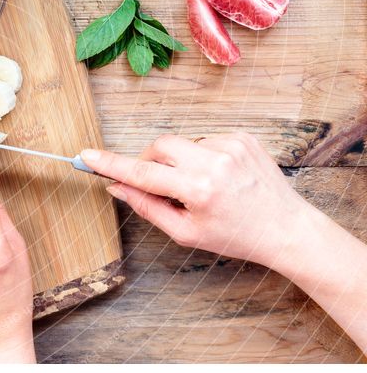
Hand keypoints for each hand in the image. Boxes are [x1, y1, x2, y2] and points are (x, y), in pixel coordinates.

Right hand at [80, 133, 317, 267]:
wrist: (286, 228)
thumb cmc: (236, 236)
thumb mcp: (186, 233)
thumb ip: (146, 206)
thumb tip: (117, 187)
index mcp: (199, 189)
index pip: (142, 173)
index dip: (111, 164)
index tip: (87, 155)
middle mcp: (214, 161)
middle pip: (159, 146)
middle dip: (150, 162)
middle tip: (159, 185)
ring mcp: (231, 144)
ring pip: (182, 143)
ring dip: (181, 162)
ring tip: (202, 187)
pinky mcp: (242, 136)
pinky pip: (204, 140)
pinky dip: (202, 156)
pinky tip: (220, 177)